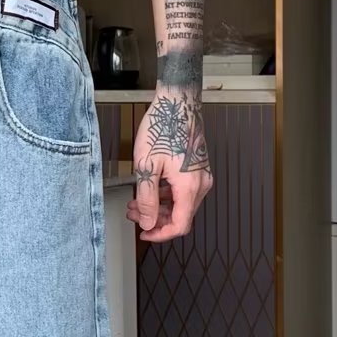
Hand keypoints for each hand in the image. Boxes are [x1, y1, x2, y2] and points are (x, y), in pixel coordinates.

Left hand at [127, 90, 213, 241]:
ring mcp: (202, 175)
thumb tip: (147, 222)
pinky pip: (183, 191)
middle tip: (134, 213)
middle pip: (180, 216)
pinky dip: (166, 194)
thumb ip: (146, 200)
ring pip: (181, 204)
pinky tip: (150, 188)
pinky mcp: (198, 168)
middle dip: (155, 218)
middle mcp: (201, 183)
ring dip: (159, 206)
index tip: (144, 233)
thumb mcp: (146, 168)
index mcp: (190, 187)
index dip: (160, 234)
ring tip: (137, 201)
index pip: (180, 225)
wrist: (178, 102)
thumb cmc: (163, 127)